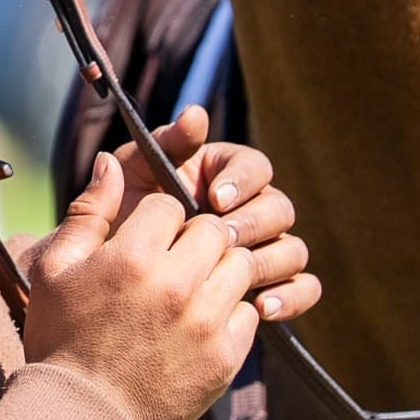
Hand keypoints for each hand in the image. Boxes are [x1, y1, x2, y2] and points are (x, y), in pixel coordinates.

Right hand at [19, 151, 262, 419]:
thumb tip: (108, 160)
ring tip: (191, 289)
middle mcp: (177, 285)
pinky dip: (231, 311)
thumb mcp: (55, 270)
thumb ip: (88, 211)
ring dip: (219, 270)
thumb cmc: (59, 340)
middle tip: (174, 260)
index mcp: (133, 256)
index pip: (171, 203)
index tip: (146, 239)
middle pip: (213, 229)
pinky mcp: (225, 358)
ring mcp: (206, 323)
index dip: (158, 218)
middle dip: (195, 236)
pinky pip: (248, 312)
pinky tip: (200, 323)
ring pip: (239, 265)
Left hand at [108, 107, 317, 323]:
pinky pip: (304, 287)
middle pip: (279, 208)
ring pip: (294, 248)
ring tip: (243, 281)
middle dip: (254, 224)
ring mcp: (263, 249)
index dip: (242, 180)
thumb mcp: (134, 178)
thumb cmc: (122, 222)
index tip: (215, 198)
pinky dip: (293, 296)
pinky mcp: (271, 286)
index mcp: (225, 175)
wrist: (114, 283)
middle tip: (224, 240)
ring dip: (272, 261)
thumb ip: (164, 144)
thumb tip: (195, 114)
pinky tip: (261, 306)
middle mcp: (251, 209)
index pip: (254, 167)